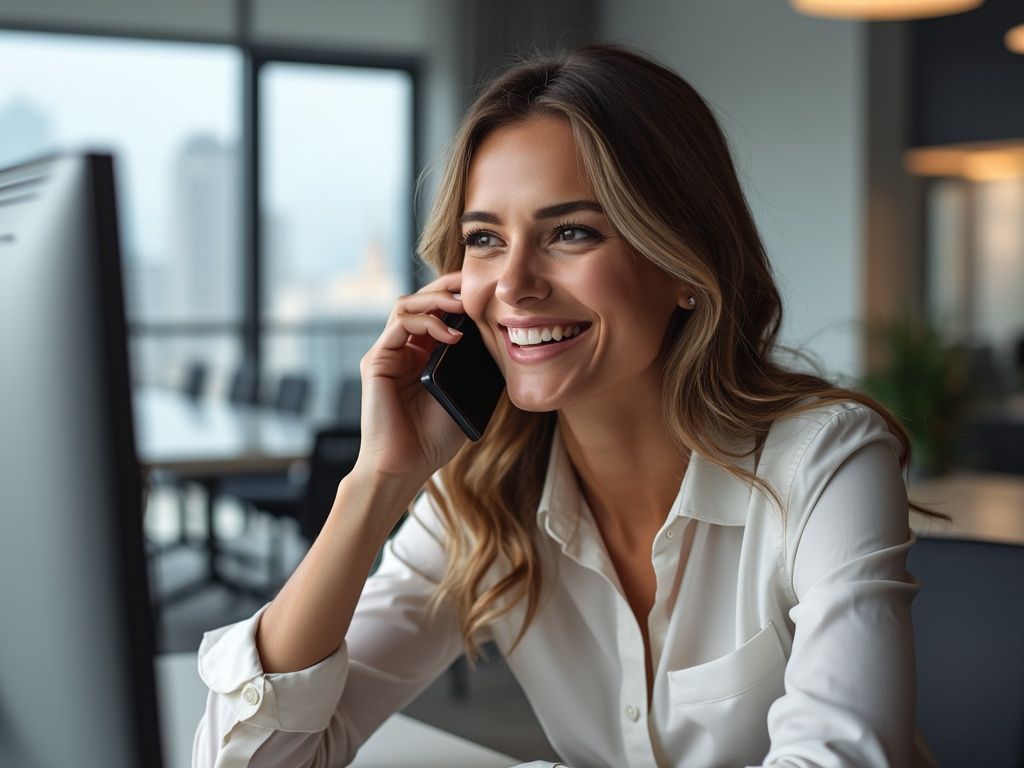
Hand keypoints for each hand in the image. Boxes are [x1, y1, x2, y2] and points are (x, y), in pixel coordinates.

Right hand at [352, 271, 468, 490]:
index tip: (485, 290)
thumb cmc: (432, 440)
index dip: (458, 296)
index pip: (438, 313)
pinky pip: (399, 324)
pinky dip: (427, 321)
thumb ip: (472, 367)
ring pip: (407, 304)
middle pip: (420, 300)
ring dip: (436, 299)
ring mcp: (388, 354)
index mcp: (423, 356)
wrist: (404, 467)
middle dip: (447, 286)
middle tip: (474, 282)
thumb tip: (497, 339)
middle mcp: (402, 350)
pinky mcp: (376, 361)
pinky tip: (452, 336)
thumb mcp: (463, 395)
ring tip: (463, 306)